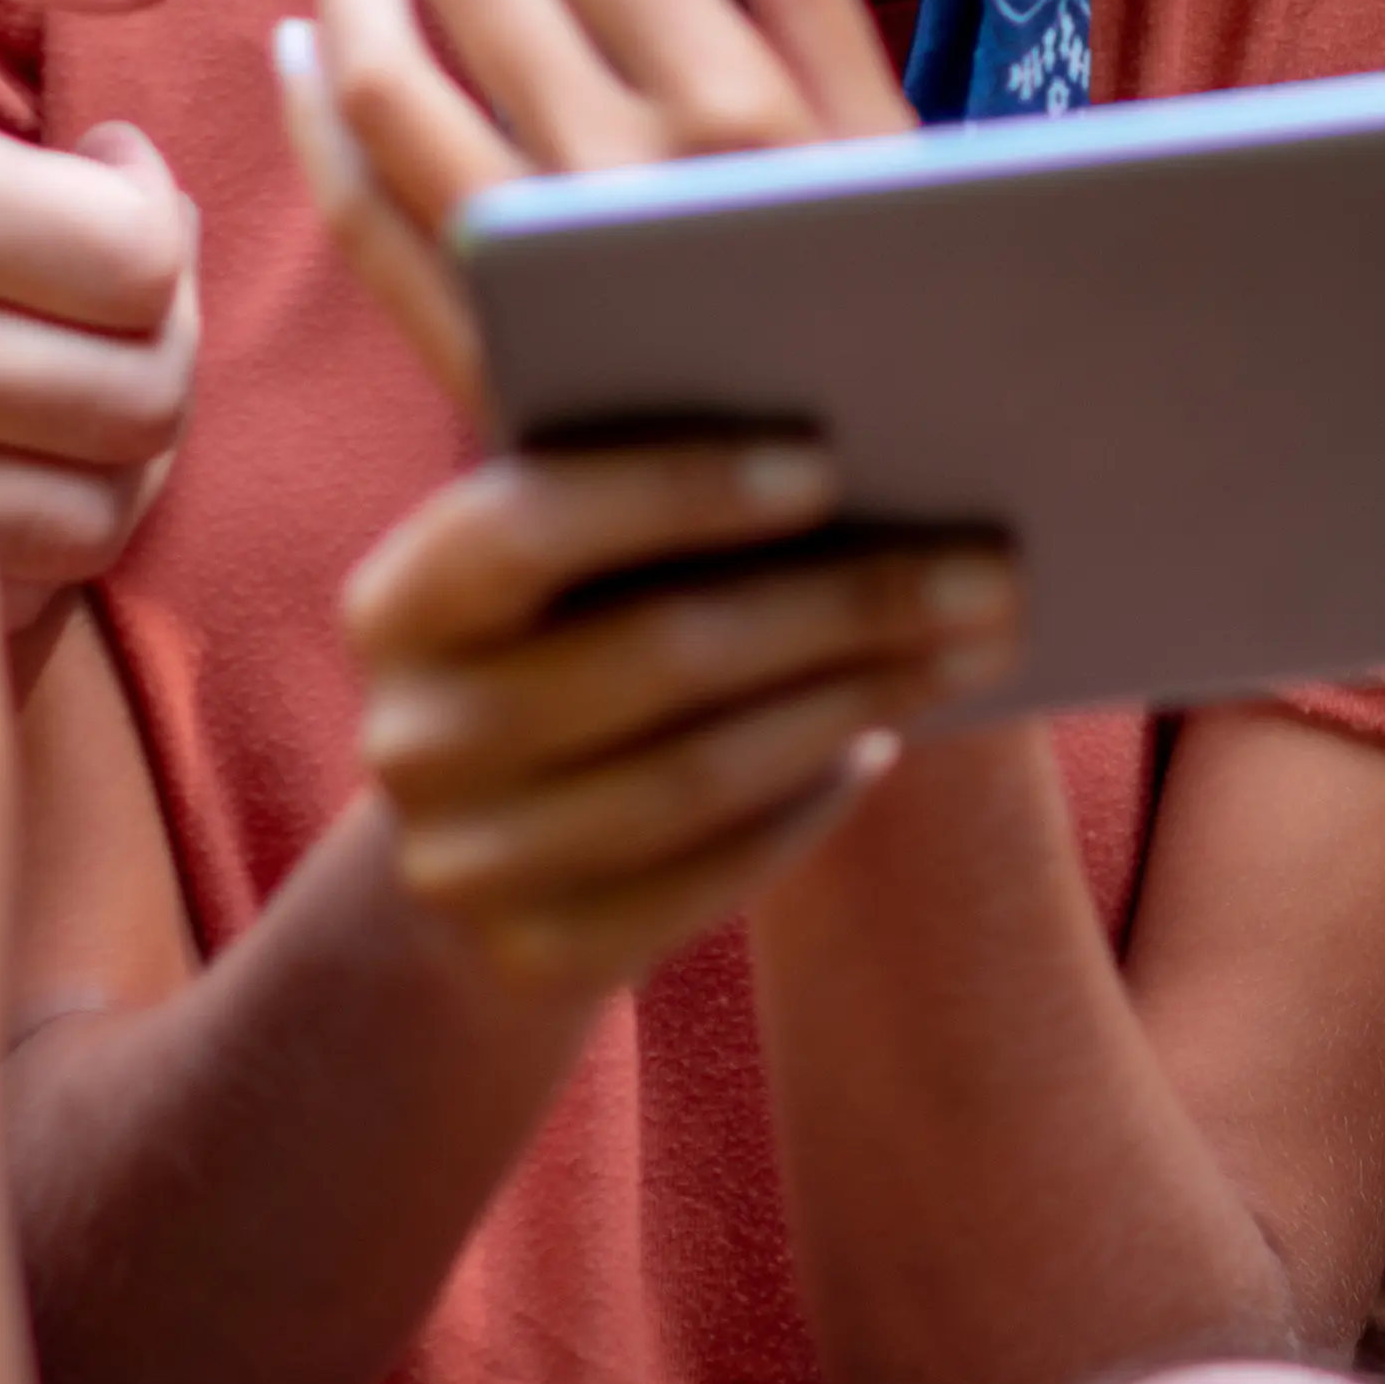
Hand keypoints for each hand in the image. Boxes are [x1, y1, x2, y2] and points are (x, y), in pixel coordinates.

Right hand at [0, 0, 205, 606]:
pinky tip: (20, 413)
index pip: (126, 260)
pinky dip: (58, 508)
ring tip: (71, 330)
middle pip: (130, 396)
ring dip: (127, 419)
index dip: (154, 201)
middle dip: (162, 313)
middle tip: (99, 245)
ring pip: (89, 508)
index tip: (97, 157)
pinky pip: (7, 570)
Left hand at [273, 0, 910, 402]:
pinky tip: (303, 52)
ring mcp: (529, 276)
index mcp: (737, 119)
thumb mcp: (897, 148)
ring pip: (387, 86)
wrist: (868, 545)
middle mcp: (615, 186)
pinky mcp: (475, 355)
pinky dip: (313, 118)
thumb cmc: (913, 326)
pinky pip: (358, 213)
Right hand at [342, 435, 1017, 993]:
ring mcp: (462, 863)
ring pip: (695, 777)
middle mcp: (412, 737)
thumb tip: (832, 429)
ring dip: (852, 701)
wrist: (493, 833)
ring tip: (969, 649)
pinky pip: (706, 881)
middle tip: (985, 570)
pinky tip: (880, 742)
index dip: (674, 488)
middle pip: (652, 654)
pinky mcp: (535, 954)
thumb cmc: (570, 638)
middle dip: (836, 605)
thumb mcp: (568, 564)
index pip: (529, 524)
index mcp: (399, 601)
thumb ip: (638, 488)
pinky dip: (806, 807)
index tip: (827, 465)